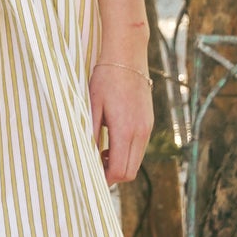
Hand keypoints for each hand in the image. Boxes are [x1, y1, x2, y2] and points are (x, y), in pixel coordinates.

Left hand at [88, 53, 152, 185]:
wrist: (127, 56)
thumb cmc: (106, 78)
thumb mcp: (92, 106)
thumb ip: (91, 133)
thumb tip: (86, 157)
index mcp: (125, 130)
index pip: (120, 170)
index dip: (105, 180)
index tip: (91, 176)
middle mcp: (141, 132)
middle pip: (130, 171)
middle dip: (113, 175)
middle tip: (95, 167)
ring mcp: (147, 127)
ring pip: (136, 161)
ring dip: (121, 163)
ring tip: (102, 152)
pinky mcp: (149, 122)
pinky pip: (140, 147)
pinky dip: (128, 152)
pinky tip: (113, 139)